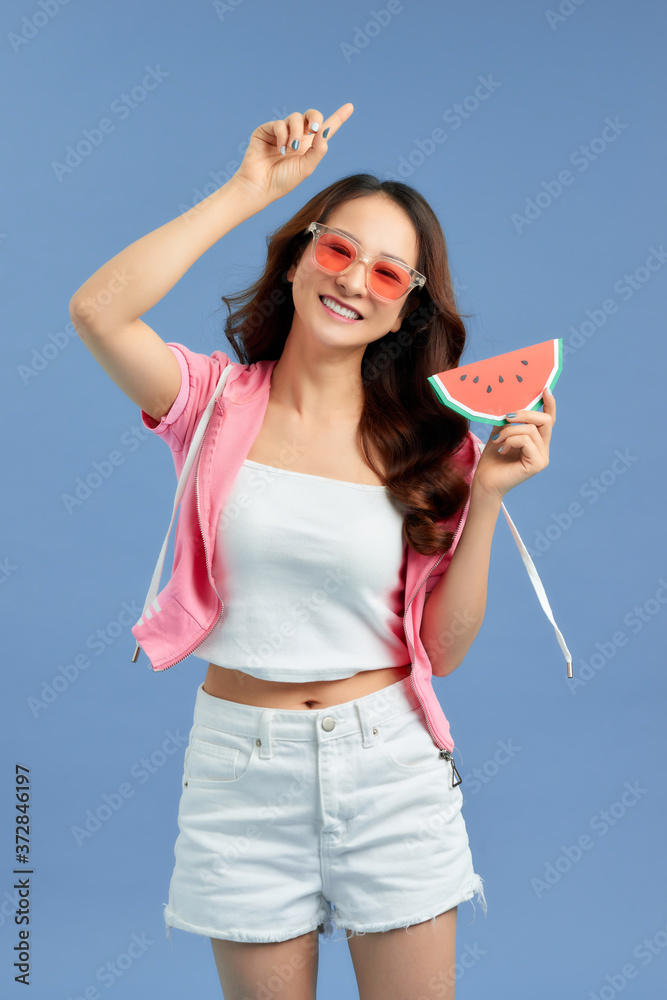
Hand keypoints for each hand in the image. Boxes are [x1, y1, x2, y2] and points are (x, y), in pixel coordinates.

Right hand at [231, 104, 354, 204]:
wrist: (260, 186)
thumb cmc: (283, 181)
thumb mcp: (306, 167)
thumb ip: (318, 150)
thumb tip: (324, 131)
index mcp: (309, 146)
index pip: (326, 129)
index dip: (338, 117)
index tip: (350, 107)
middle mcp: (297, 136)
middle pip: (311, 116)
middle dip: (315, 118)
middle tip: (314, 130)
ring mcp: (281, 132)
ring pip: (296, 118)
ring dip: (296, 133)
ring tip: (290, 150)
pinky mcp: (267, 130)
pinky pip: (280, 124)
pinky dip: (282, 135)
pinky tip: (280, 149)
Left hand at [471, 389, 556, 501]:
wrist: (485, 482)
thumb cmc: (491, 460)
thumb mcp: (500, 434)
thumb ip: (509, 421)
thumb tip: (511, 403)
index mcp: (537, 441)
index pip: (548, 420)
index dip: (549, 404)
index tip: (545, 389)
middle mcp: (543, 449)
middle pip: (545, 420)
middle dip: (525, 414)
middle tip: (507, 416)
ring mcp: (542, 457)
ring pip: (531, 430)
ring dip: (509, 431)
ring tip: (497, 440)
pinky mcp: (538, 464)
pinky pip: (526, 440)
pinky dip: (511, 440)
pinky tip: (502, 449)